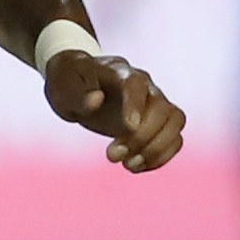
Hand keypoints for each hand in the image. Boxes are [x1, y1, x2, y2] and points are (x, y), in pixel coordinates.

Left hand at [43, 49, 185, 171]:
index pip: (137, 84)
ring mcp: (154, 104)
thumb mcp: (64, 89)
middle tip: (112, 155)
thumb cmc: (70, 84)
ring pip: (175, 122)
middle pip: (162, 108)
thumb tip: (95, 100)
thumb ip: (78, 95)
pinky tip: (136, 167)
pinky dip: (161, 156)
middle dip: (142, 136)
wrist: (78, 86)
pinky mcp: (157, 122)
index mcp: (120, 73)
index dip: (136, 105)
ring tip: (128, 165)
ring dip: (156, 148)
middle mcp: (145, 86)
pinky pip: (174, 138)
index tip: (128, 127)